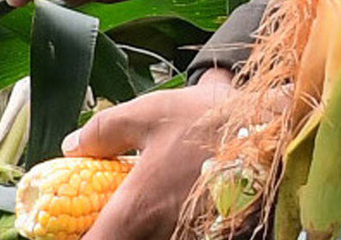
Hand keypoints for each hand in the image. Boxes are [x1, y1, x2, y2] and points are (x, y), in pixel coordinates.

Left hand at [68, 72, 237, 239]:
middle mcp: (163, 234)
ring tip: (141, 200)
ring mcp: (191, 239)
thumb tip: (72, 146)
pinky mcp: (215, 237)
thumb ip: (102, 132)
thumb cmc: (208, 121)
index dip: (76, 238)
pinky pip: (178, 236)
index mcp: (139, 209)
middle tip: (100, 210)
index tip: (68, 227)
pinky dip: (164, 226)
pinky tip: (168, 202)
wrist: (272, 130)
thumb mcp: (145, 113)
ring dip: (138, 228)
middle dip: (108, 229)